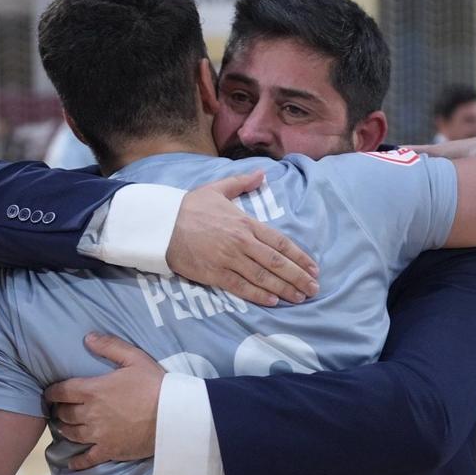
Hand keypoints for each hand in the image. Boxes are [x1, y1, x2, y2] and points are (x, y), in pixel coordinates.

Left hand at [43, 333, 163, 469]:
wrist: (173, 416)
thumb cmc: (154, 384)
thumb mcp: (135, 358)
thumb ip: (110, 346)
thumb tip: (87, 338)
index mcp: (93, 390)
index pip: (62, 391)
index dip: (52, 391)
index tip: (50, 392)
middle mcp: (90, 414)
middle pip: (65, 413)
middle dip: (60, 410)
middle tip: (61, 408)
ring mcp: (98, 434)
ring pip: (72, 434)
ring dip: (65, 430)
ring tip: (65, 427)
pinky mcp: (109, 450)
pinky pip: (87, 458)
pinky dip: (77, 462)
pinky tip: (72, 463)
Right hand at [167, 171, 318, 306]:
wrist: (161, 224)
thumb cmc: (189, 207)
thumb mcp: (217, 189)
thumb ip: (242, 182)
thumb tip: (262, 174)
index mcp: (246, 223)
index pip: (280, 242)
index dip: (300, 257)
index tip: (313, 268)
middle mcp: (242, 242)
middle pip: (277, 262)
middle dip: (298, 276)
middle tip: (314, 289)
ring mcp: (229, 259)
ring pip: (263, 277)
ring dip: (285, 288)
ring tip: (300, 297)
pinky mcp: (215, 274)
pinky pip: (242, 287)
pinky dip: (259, 295)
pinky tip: (274, 300)